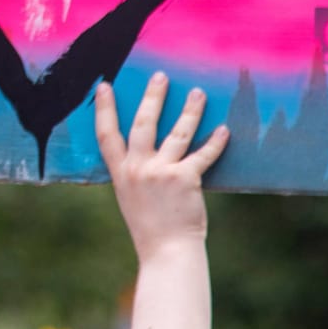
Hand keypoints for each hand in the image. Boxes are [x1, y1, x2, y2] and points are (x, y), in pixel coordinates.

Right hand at [95, 73, 227, 262]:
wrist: (167, 252)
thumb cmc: (151, 227)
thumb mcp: (130, 197)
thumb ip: (133, 173)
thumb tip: (142, 151)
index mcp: (120, 173)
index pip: (106, 134)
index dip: (104, 109)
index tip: (104, 86)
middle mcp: (138, 169)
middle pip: (143, 124)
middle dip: (152, 97)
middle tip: (161, 76)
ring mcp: (161, 173)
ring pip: (178, 133)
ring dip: (190, 110)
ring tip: (198, 93)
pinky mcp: (185, 179)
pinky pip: (203, 154)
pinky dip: (216, 142)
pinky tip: (223, 131)